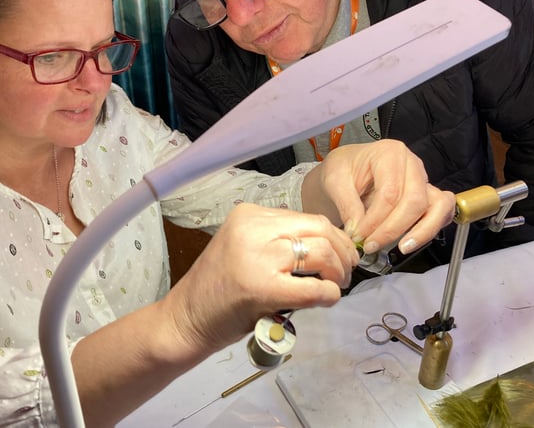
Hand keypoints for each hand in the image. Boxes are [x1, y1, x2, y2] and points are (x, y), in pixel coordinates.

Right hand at [168, 203, 358, 350]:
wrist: (186, 319)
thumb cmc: (218, 289)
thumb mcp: (245, 248)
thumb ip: (278, 240)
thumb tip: (327, 243)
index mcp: (248, 215)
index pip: (306, 218)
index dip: (333, 237)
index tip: (342, 253)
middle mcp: (252, 228)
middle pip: (319, 228)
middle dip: (343, 250)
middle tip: (347, 270)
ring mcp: (257, 257)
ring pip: (321, 252)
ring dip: (339, 272)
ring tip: (337, 284)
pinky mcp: (262, 288)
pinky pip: (313, 287)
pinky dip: (329, 293)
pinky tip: (328, 298)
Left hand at [302, 140, 454, 253]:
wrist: (348, 168)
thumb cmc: (344, 169)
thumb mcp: (334, 180)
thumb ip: (347, 204)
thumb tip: (358, 230)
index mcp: (389, 153)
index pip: (390, 192)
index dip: (375, 220)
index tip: (358, 236)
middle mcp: (412, 165)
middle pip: (414, 201)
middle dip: (393, 229)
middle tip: (371, 245)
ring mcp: (423, 180)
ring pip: (438, 206)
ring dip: (421, 231)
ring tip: (401, 247)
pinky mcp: (428, 196)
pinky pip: (443, 212)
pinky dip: (432, 228)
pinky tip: (412, 241)